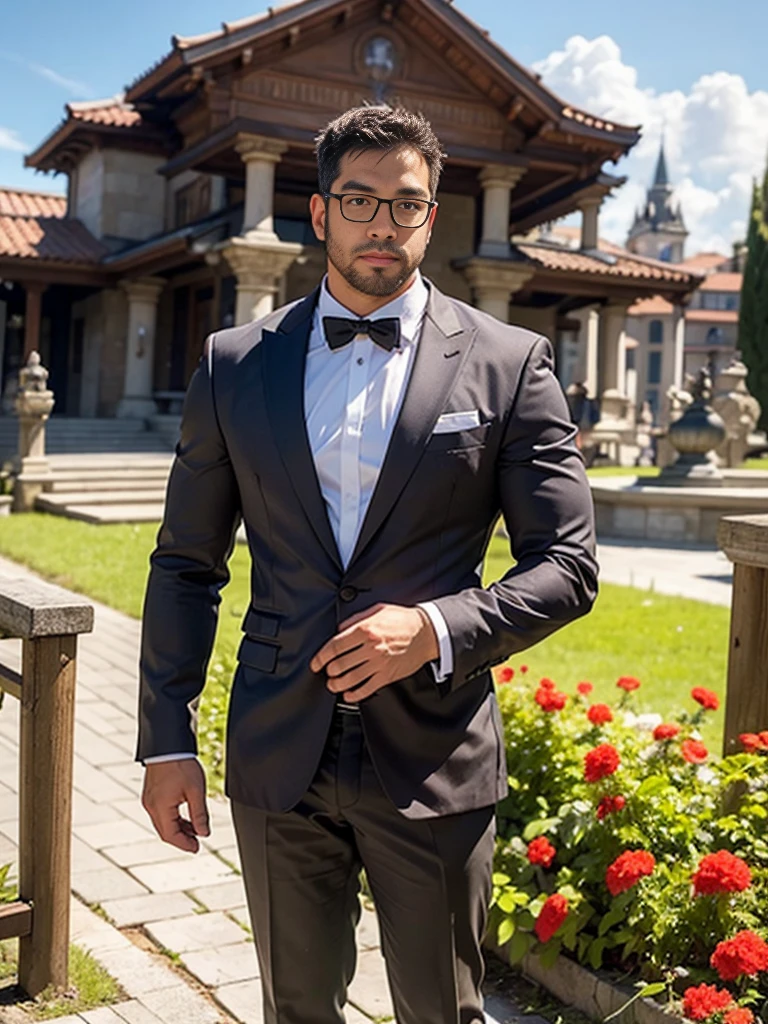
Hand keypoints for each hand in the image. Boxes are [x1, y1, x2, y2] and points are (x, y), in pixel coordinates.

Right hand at [142, 758, 209, 852]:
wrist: (168, 745)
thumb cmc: (181, 764)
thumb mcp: (196, 791)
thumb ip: (200, 814)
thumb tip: (204, 833)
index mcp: (160, 808)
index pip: (171, 836)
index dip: (184, 845)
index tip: (196, 848)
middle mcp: (151, 806)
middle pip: (165, 831)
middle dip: (181, 839)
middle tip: (196, 842)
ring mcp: (149, 799)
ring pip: (163, 823)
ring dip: (178, 829)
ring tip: (195, 830)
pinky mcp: (151, 793)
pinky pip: (161, 813)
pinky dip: (173, 818)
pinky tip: (185, 817)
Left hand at [310, 603, 438, 702]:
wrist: (426, 632)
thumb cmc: (402, 620)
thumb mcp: (377, 610)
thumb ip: (355, 619)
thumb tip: (339, 629)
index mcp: (365, 630)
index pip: (335, 646)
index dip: (321, 657)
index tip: (316, 663)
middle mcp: (370, 647)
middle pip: (339, 664)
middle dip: (329, 670)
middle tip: (326, 671)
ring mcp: (379, 663)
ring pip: (350, 679)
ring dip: (337, 684)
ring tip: (333, 684)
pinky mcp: (387, 675)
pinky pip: (367, 689)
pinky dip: (354, 694)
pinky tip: (348, 694)